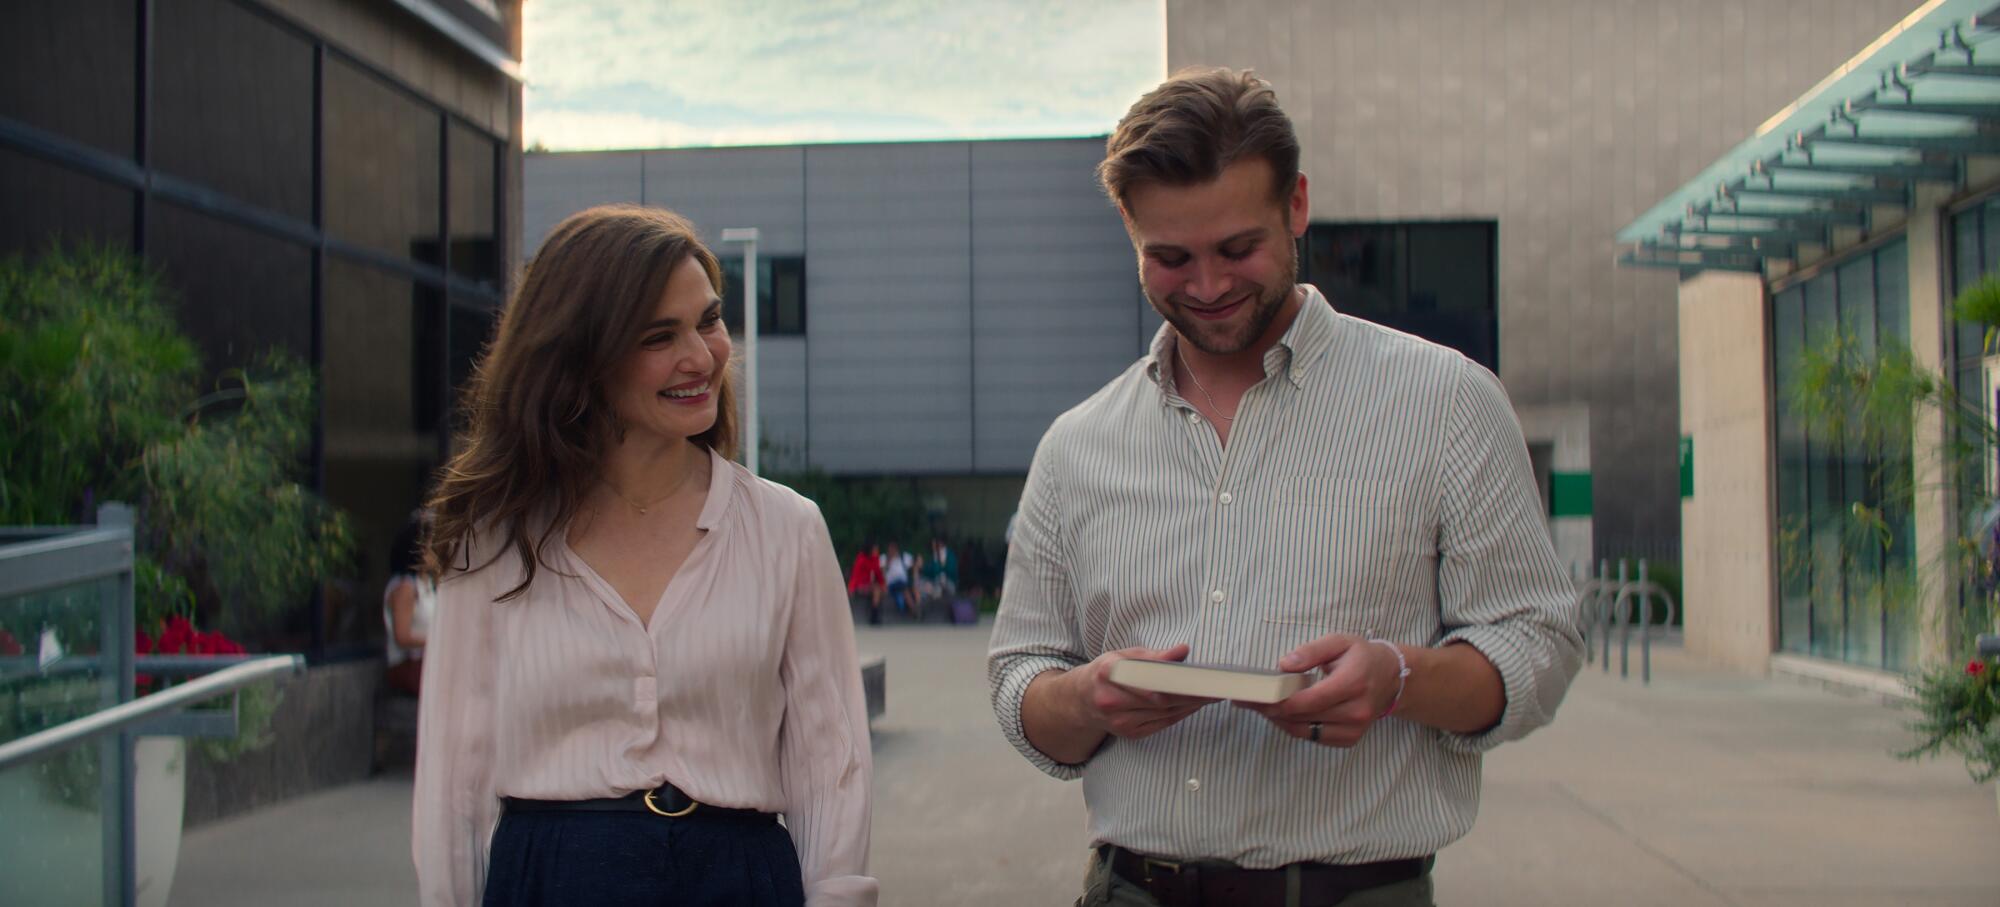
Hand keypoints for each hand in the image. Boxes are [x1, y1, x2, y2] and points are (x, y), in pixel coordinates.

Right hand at [1060, 643, 1216, 740]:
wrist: (1081, 700)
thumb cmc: (1107, 672)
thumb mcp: (1125, 656)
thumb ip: (1155, 655)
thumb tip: (1183, 650)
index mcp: (1108, 673)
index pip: (1149, 677)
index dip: (1177, 678)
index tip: (1201, 676)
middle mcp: (1110, 700)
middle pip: (1161, 699)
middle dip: (1191, 693)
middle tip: (1216, 685)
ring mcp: (1119, 721)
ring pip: (1165, 713)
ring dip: (1191, 704)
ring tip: (1211, 693)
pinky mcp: (1129, 734)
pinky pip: (1162, 723)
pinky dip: (1181, 714)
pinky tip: (1194, 704)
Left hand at [1237, 634, 1399, 747]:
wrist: (1391, 677)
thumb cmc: (1361, 657)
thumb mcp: (1339, 642)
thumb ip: (1311, 651)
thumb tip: (1284, 665)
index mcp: (1352, 683)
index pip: (1308, 700)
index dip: (1278, 701)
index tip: (1255, 695)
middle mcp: (1356, 711)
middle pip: (1302, 717)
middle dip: (1271, 710)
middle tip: (1249, 700)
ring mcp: (1355, 729)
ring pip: (1304, 732)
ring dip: (1280, 721)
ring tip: (1261, 707)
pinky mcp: (1350, 739)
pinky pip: (1314, 737)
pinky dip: (1295, 727)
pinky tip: (1283, 715)